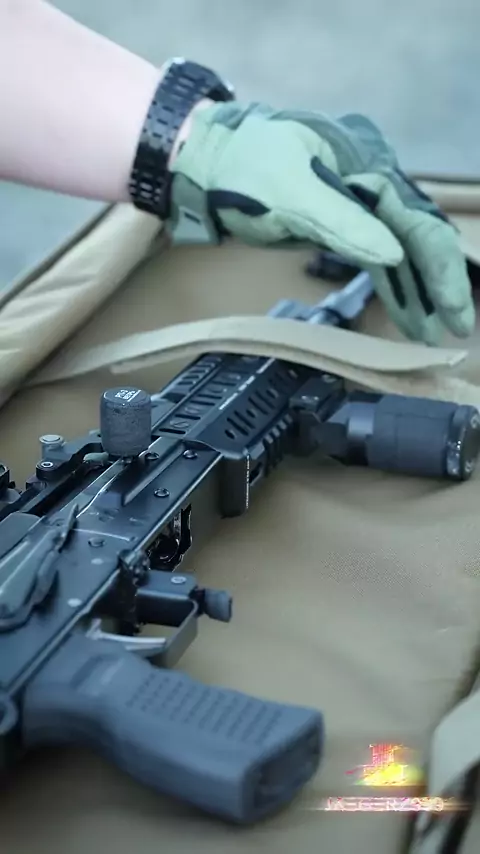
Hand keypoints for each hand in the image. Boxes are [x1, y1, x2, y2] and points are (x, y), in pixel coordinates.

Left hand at [169, 103, 474, 344]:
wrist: (204, 162)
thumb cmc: (243, 169)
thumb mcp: (291, 192)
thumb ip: (343, 222)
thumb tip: (392, 255)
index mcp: (368, 166)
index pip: (417, 222)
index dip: (439, 269)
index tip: (453, 311)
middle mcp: (371, 184)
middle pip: (415, 239)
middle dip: (432, 286)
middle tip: (450, 330)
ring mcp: (355, 204)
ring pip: (397, 252)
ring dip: (413, 291)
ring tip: (430, 332)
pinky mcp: (336, 224)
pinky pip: (373, 258)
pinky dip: (389, 285)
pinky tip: (403, 310)